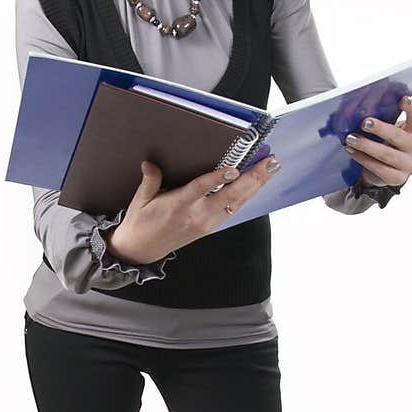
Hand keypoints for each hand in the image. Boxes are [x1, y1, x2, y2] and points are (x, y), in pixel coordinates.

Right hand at [105, 155, 281, 265]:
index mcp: (178, 207)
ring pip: (236, 203)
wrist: (142, 250)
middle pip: (229, 196)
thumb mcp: (141, 200)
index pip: (200, 189)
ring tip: (271, 168)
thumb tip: (149, 163)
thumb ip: (150, 180)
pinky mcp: (210, 226)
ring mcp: (206, 223)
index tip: (233, 169)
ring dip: (255, 185)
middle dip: (252, 179)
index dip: (217, 179)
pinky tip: (258, 183)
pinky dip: (247, 195)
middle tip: (269, 162)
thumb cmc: (141, 222)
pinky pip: (233, 209)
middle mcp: (196, 216)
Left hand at [344, 94, 411, 186]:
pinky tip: (352, 151)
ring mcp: (409, 164)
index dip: (411, 109)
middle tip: (364, 122)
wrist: (385, 169)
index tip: (403, 99)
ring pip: (386, 154)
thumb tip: (363, 108)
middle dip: (380, 128)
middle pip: (398, 137)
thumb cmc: (387, 143)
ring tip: (351, 138)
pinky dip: (363, 159)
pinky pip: (378, 168)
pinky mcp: (397, 178)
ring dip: (366, 145)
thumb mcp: (388, 129)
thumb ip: (384, 120)